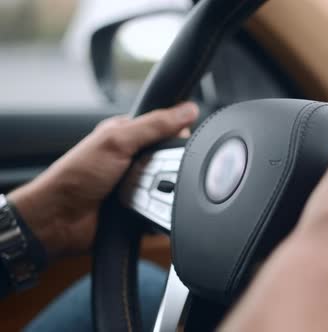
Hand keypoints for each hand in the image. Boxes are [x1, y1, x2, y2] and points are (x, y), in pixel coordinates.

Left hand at [9, 102, 198, 259]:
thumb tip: (187, 110)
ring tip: (144, 193)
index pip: (167, 128)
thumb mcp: (118, 141)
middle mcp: (133, 158)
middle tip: (153, 172)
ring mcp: (136, 184)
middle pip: (173, 159)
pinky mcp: (140, 207)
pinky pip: (164, 208)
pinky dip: (161, 210)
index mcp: (128, 134)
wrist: (59, 220)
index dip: (177, 135)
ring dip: (163, 191)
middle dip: (169, 168)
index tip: (179, 142)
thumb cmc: (76, 176)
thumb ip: (154, 125)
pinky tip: (149, 208)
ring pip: (171, 185)